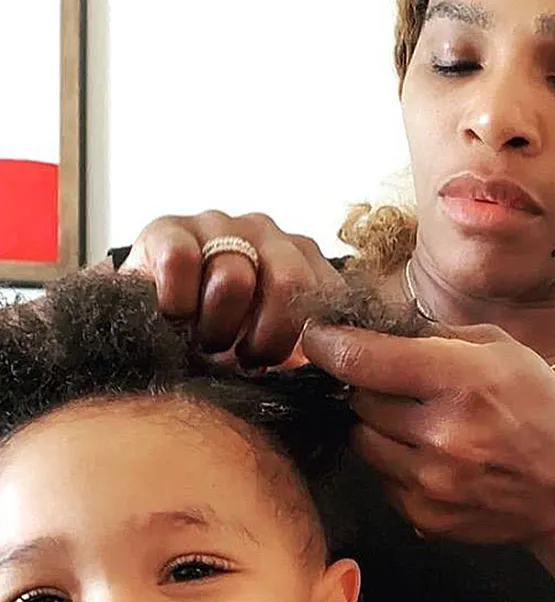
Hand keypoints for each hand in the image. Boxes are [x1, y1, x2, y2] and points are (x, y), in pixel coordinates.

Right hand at [122, 211, 342, 367]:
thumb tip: (339, 367)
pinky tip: (175, 318)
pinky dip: (177, 303)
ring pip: (232, 278)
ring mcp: (218, 224)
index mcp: (303, 259)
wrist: (158, 327)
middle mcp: (266, 233)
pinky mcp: (167, 228)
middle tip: (245, 358)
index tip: (287, 363)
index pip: (328, 295)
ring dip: (216, 327)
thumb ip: (313, 346)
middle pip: (288, 283)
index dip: (309, 340)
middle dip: (266, 338)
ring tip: (206, 340)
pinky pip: (180, 262)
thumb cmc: (228, 340)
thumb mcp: (277, 345)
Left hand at [302, 322, 554, 543]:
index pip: (362, 359)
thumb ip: (435, 336)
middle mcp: (442, 435)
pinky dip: (396, 463)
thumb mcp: (503, 351)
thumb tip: (372, 327)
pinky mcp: (424, 517)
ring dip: (380, 426)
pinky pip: (381, 478)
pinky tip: (435, 457)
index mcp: (463, 381)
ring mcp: (431, 483)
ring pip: (363, 441)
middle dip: (371, 386)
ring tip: (423, 423)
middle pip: (359, 400)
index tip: (318, 336)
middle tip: (403, 385)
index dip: (328, 343)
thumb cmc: (541, 410)